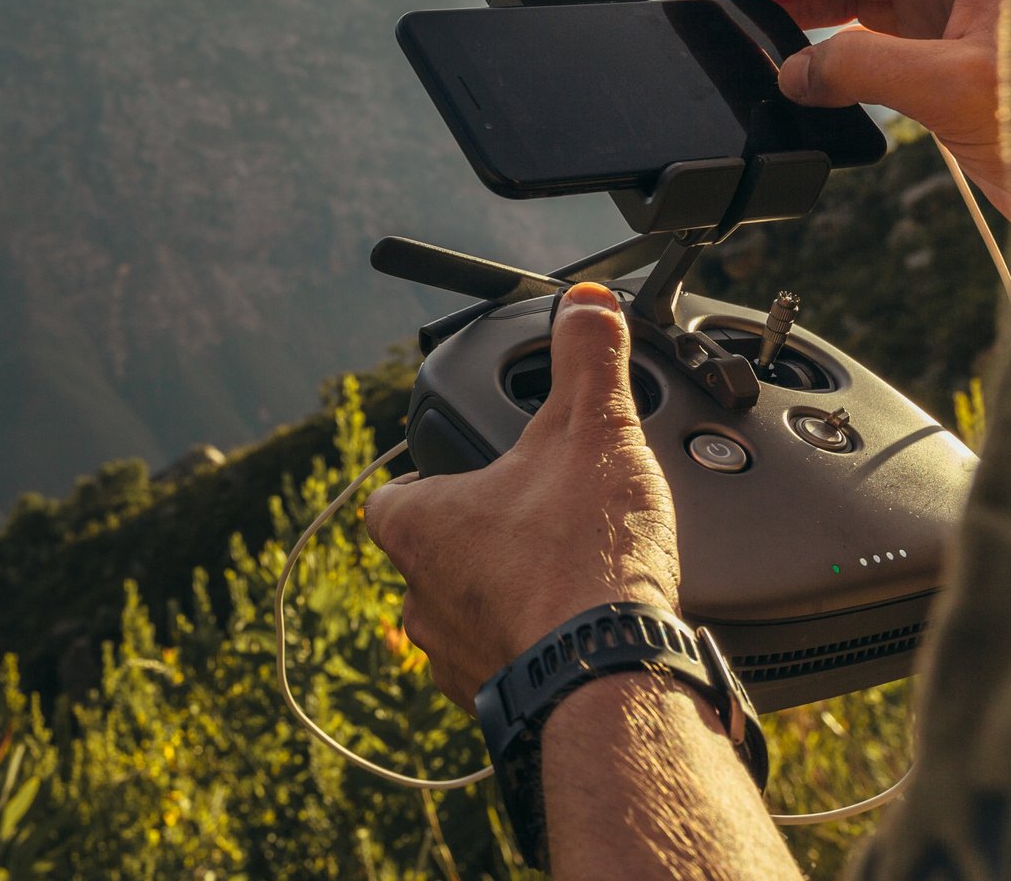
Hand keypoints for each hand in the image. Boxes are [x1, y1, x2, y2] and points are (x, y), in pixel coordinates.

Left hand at [363, 284, 678, 708]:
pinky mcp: (500, 706)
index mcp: (416, 528)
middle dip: (484, 537)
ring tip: (570, 575)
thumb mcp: (592, 430)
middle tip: (541, 519)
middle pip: (435, 553)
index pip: (395, 494)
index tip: (471, 469)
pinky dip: (539, 647)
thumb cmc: (584, 560)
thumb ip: (586, 359)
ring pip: (470, 613)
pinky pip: (510, 665)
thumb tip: (587, 304)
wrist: (615, 680)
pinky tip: (584, 630)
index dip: (431, 477)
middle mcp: (418, 599)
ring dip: (511, 596)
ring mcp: (454, 660)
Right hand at [677, 0, 1010, 220]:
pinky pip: (861, 55)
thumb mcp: (953, 86)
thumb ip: (863, 68)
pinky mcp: (939, 81)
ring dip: (785, 10)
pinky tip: (788, 76)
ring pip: (845, 4)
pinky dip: (817, 60)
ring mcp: (944, 33)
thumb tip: (792, 69)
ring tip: (729, 24)